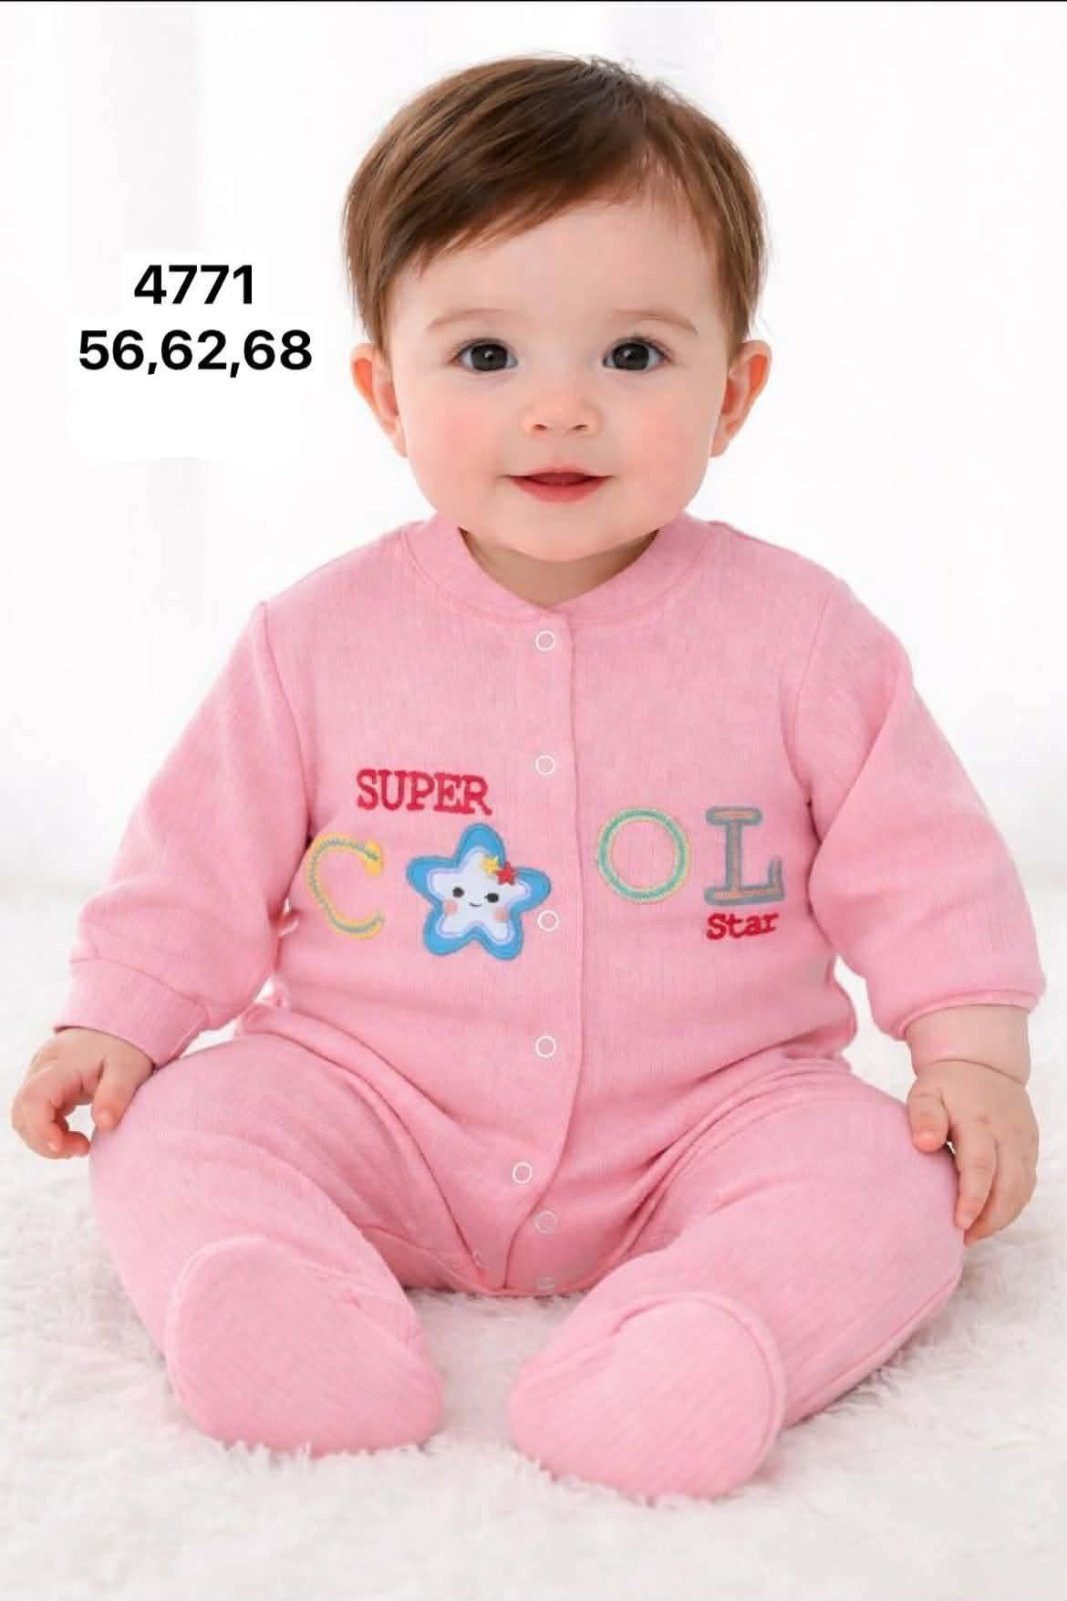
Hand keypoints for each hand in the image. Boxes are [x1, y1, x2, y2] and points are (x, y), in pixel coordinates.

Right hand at [10, 1027, 154, 1159]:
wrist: (122, 1025)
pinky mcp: (45, 1085)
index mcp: (61, 1062)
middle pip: (22, 1111)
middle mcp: (42, 1067)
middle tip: (82, 1148)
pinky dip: (48, 1130)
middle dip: (44, 1140)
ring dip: (44, 1137)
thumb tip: (105, 1125)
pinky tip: (72, 1135)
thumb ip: (116, 1095)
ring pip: (24, 1115)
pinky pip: (34, 1113)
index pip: (33, 1098)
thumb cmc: (125, 1047)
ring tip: (80, 1144)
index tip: (64, 1147)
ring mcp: (40, 1075)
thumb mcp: (130, 1069)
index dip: (41, 1129)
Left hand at [906, 1059, 1038, 1245]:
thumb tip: (923, 1144)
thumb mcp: (926, 1091)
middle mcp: (1007, 1133)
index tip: (959, 1223)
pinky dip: (1012, 1206)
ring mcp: (1024, 1142)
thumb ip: (924, 1116)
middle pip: (1008, 1186)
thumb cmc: (948, 1084)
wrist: (984, 1065)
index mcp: (978, 1120)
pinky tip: (990, 1217)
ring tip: (974, 1233)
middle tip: (965, 1238)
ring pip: (1022, 1191)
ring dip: (1001, 1217)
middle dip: (990, 1219)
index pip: (980, 1166)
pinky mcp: (1030, 1149)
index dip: (972, 1199)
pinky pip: (1027, 1185)